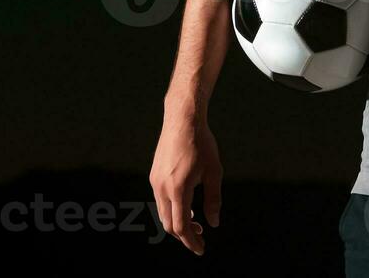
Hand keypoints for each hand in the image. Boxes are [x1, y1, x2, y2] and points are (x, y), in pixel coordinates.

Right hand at [149, 110, 222, 255]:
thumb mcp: (214, 172)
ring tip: (196, 224)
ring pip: (163, 213)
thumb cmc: (202, 144)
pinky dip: (172, 209)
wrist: (182, 120)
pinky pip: (161, 200)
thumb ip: (213, 200)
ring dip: (178, 222)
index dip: (191, 241)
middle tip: (201, 238)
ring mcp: (155, 181)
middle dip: (184, 236)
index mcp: (178, 189)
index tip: (201, 249)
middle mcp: (162, 187)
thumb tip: (214, 223)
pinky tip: (186, 207)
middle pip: (169, 224)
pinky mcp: (154, 175)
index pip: (181, 227)